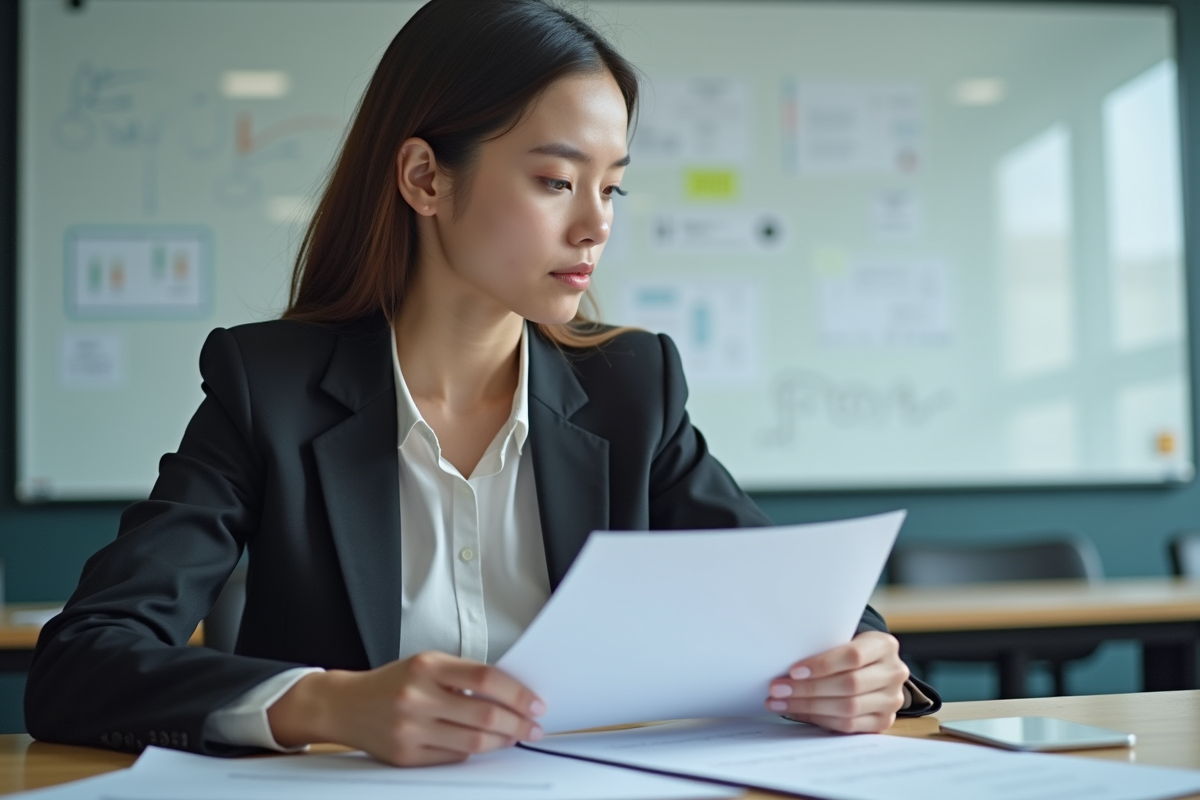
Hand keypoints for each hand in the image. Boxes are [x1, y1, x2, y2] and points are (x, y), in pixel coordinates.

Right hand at [267, 651, 545, 765]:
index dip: (517, 693)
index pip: (486, 679)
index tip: (535, 703)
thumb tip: (511, 695)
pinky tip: (484, 745)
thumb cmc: (393, 682)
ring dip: (502, 741)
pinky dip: (474, 752)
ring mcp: (410, 729)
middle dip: (518, 723)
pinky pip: (453, 758)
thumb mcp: (427, 665)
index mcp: (426, 667)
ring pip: (472, 743)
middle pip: (484, 716)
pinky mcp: (406, 755)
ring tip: (515, 737)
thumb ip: (464, 676)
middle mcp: (417, 697)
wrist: (346, 705)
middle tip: (534, 727)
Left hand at [765, 631, 908, 733]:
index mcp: (885, 645)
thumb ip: (824, 646)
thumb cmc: (848, 650)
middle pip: (849, 685)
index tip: (793, 671)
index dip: (822, 665)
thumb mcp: (843, 638)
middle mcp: (894, 673)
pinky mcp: (884, 721)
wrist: (873, 668)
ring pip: (848, 708)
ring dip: (808, 707)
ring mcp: (891, 700)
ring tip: (780, 703)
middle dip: (808, 689)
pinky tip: (798, 712)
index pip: (853, 656)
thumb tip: (784, 664)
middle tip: (777, 690)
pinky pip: (849, 725)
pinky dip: (820, 719)